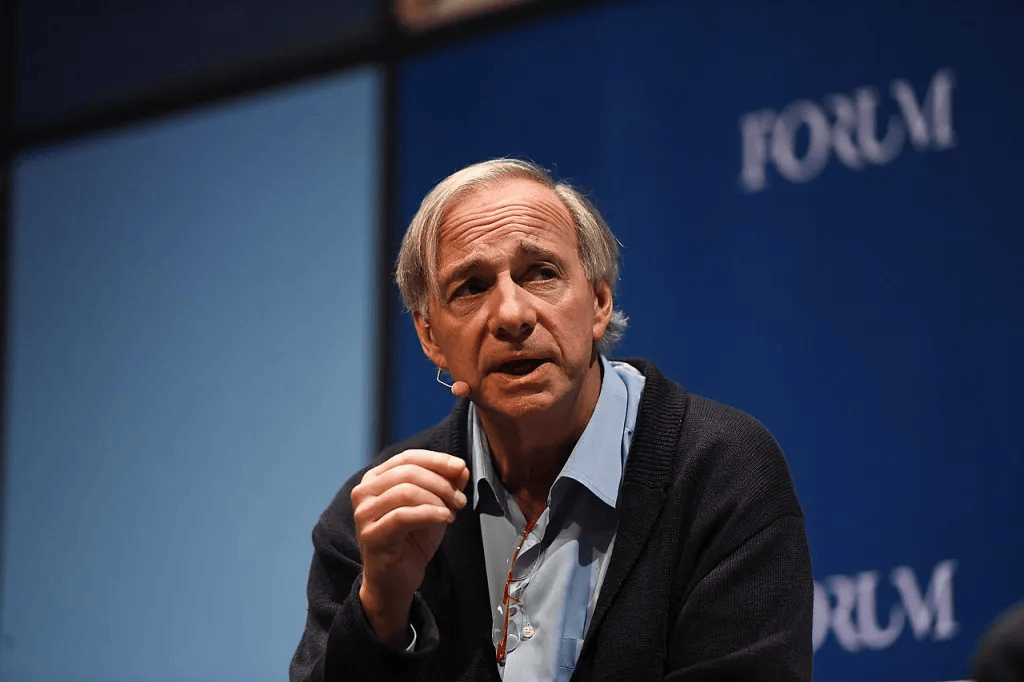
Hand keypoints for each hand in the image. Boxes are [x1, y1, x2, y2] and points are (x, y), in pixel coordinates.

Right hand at [352, 449, 469, 644]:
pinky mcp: (371, 535)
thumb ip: (445, 486)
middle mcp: (364, 492)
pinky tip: (446, 518)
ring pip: (406, 492)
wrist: (396, 582)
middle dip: (440, 482)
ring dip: (437, 498)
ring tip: (452, 511)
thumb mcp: (434, 507)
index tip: (460, 467)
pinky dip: (431, 514)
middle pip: (408, 472)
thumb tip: (460, 469)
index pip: (407, 457)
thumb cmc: (412, 542)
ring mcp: (364, 514)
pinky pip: (404, 516)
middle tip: (460, 498)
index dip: (436, 460)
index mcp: (375, 479)